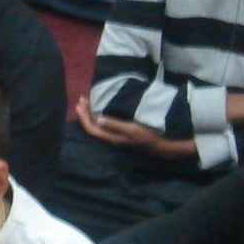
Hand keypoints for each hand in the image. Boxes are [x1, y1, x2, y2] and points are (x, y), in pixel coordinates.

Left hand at [73, 96, 197, 159]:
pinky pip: (106, 123)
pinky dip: (101, 114)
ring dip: (93, 112)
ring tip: (88, 101)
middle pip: (93, 126)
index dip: (84, 117)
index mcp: (112, 138)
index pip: (92, 129)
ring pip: (99, 124)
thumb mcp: (132, 129)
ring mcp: (117, 136)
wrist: (163, 145)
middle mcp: (112, 138)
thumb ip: (115, 124)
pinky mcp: (123, 133)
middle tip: (82, 99)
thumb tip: (98, 118)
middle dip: (86, 113)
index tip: (80, 104)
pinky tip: (102, 108)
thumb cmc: (148, 136)